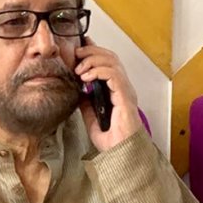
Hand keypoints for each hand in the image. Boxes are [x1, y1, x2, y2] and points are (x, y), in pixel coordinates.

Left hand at [74, 36, 142, 151]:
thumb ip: (87, 105)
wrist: (121, 154)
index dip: (94, 52)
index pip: (107, 64)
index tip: (79, 47)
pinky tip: (85, 77)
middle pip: (111, 57)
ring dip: (93, 60)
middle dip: (92, 51)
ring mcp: (126, 91)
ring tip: (79, 68)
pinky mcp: (125, 97)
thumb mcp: (92, 118)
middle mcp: (123, 88)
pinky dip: (98, 71)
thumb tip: (78, 92)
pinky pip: (114, 75)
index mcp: (116, 91)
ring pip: (113, 62)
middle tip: (76, 53)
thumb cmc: (112, 140)